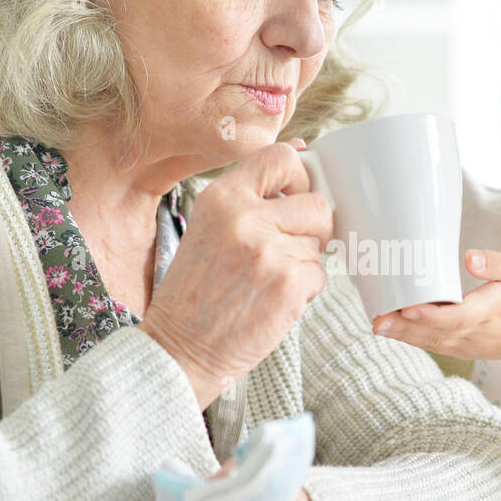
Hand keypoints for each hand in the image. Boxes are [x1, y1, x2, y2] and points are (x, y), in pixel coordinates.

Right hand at [140, 140, 331, 410]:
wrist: (181, 348)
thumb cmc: (197, 292)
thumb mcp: (209, 228)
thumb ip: (252, 194)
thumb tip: (302, 151)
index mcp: (221, 197)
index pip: (281, 157)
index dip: (299, 176)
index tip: (295, 196)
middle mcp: (245, 218)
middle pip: (317, 204)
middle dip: (313, 228)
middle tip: (288, 249)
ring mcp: (269, 252)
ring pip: (319, 243)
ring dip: (303, 263)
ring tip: (267, 280)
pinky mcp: (289, 285)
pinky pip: (319, 274)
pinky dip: (304, 290)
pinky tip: (272, 300)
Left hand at [372, 248, 500, 363]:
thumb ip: (500, 264)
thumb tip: (470, 258)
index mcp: (494, 309)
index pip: (459, 316)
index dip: (432, 315)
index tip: (408, 308)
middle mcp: (479, 331)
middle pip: (437, 332)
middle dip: (405, 327)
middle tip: (376, 321)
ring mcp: (472, 344)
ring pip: (433, 341)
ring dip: (404, 335)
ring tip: (377, 325)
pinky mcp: (468, 347)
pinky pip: (437, 344)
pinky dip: (415, 338)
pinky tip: (394, 330)